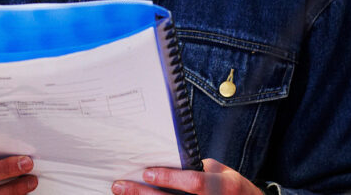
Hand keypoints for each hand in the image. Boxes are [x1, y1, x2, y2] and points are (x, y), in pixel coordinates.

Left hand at [111, 158, 264, 194]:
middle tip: (120, 185)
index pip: (195, 183)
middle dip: (143, 194)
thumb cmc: (230, 186)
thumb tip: (165, 159)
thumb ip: (197, 168)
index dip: (170, 178)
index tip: (147, 173)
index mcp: (224, 186)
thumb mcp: (221, 172)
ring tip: (122, 194)